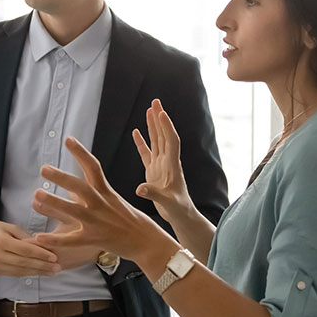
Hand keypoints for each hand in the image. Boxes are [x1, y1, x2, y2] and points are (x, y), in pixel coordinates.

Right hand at [0, 217, 59, 276]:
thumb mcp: (7, 227)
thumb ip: (24, 237)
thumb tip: (42, 246)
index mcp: (0, 241)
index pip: (25, 250)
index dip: (41, 255)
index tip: (54, 257)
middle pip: (24, 263)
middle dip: (43, 266)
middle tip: (58, 268)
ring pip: (19, 271)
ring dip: (37, 272)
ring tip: (51, 272)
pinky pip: (13, 274)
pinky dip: (26, 273)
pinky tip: (37, 272)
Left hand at [32, 137, 173, 265]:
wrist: (147, 240)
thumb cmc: (130, 219)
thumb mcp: (115, 199)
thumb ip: (97, 191)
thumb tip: (79, 183)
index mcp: (106, 192)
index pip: (93, 167)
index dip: (81, 152)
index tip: (68, 139)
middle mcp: (101, 204)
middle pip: (80, 187)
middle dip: (61, 177)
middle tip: (43, 168)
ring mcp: (97, 222)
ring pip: (73, 210)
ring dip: (54, 203)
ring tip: (36, 195)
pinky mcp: (94, 239)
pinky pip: (71, 240)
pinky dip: (55, 240)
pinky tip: (39, 238)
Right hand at [132, 99, 192, 217]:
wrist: (180, 214)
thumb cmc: (178, 209)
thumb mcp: (167, 203)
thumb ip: (154, 194)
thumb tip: (140, 188)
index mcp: (173, 166)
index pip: (171, 141)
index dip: (167, 127)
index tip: (161, 113)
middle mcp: (167, 162)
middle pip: (164, 135)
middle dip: (160, 119)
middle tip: (156, 101)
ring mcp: (160, 165)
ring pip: (156, 140)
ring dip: (153, 125)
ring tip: (149, 109)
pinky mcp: (153, 171)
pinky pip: (146, 153)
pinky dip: (141, 142)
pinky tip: (136, 131)